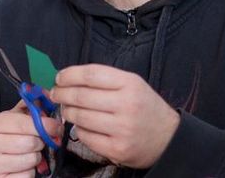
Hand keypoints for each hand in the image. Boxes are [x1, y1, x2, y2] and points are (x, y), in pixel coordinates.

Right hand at [0, 101, 61, 177]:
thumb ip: (31, 107)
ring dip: (35, 158)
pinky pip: (27, 175)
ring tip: (27, 155)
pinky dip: (29, 173)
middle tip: (38, 143)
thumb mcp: (15, 120)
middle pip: (31, 142)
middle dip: (40, 143)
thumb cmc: (8, 140)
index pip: (24, 122)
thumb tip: (49, 95)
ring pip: (31, 159)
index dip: (46, 125)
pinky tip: (21, 168)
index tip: (56, 128)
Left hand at [51, 64, 179, 168]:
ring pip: (80, 117)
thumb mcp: (133, 84)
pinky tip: (80, 125)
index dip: (69, 75)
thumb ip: (105, 80)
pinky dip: (78, 130)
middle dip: (62, 93)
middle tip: (55, 93)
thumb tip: (69, 78)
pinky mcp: (117, 149)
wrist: (168, 138)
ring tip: (67, 109)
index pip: (91, 75)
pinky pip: (86, 137)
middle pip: (82, 96)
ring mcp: (122, 129)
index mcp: (130, 84)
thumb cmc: (145, 107)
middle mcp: (126, 105)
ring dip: (68, 112)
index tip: (59, 77)